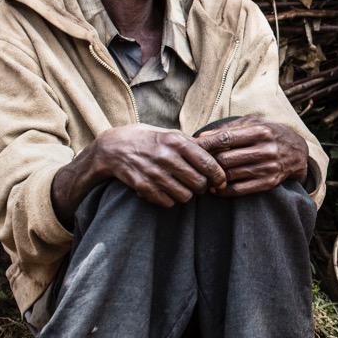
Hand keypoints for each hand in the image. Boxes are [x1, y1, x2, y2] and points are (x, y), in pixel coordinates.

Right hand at [91, 124, 226, 204]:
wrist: (114, 147)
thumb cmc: (149, 140)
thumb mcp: (171, 134)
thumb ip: (195, 144)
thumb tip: (223, 149)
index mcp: (176, 141)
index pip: (207, 164)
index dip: (218, 176)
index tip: (220, 181)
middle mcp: (165, 156)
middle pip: (199, 183)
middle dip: (202, 187)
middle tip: (198, 184)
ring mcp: (153, 172)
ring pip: (185, 196)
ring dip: (187, 194)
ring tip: (182, 187)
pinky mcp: (142, 186)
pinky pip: (168, 203)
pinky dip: (170, 200)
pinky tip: (166, 191)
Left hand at [197, 117, 307, 196]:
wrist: (297, 152)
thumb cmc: (269, 134)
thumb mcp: (254, 124)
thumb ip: (229, 128)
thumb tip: (202, 137)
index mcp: (260, 131)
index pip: (226, 138)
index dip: (206, 143)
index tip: (193, 146)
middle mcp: (266, 150)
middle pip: (225, 158)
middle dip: (208, 161)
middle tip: (196, 163)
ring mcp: (268, 168)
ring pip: (230, 175)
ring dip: (213, 177)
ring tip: (203, 175)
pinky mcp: (269, 183)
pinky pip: (240, 189)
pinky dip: (224, 191)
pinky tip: (216, 188)